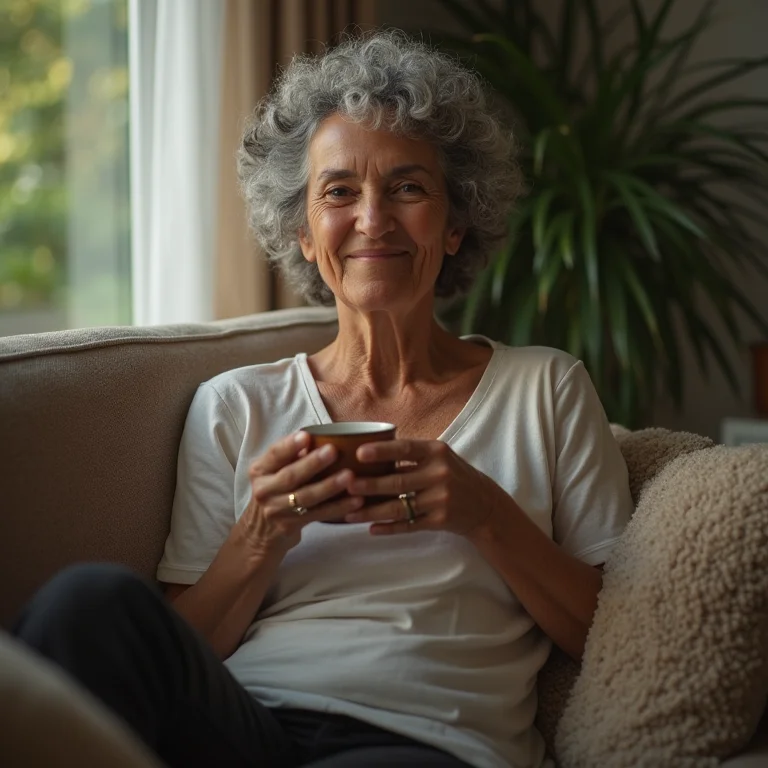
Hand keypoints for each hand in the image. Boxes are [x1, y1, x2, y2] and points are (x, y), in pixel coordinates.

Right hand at [237, 431, 363, 554]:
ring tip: (350, 476)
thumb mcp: (274, 472)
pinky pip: (318, 514)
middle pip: (290, 476)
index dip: (290, 446)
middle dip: (313, 463)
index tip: (306, 436)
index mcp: (260, 470)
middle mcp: (264, 490)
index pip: (274, 454)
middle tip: (333, 451)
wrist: (261, 532)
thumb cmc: (275, 491)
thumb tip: (320, 435)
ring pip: (306, 497)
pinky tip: (355, 501)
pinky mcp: (290, 526)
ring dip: (329, 486)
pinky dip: (338, 507)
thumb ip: (291, 456)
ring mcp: (276, 510)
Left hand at [343, 439, 509, 536]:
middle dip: (369, 485)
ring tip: (349, 513)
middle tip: (346, 485)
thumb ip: (412, 453)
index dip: (382, 451)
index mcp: (437, 452)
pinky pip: (409, 525)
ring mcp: (440, 500)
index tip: (359, 453)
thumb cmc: (454, 475)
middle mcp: (439, 474)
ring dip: (372, 511)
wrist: (485, 505)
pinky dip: (389, 528)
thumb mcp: (439, 456)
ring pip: (399, 507)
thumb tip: (369, 450)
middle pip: (398, 481)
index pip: (405, 449)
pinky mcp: (440, 521)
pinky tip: (372, 529)